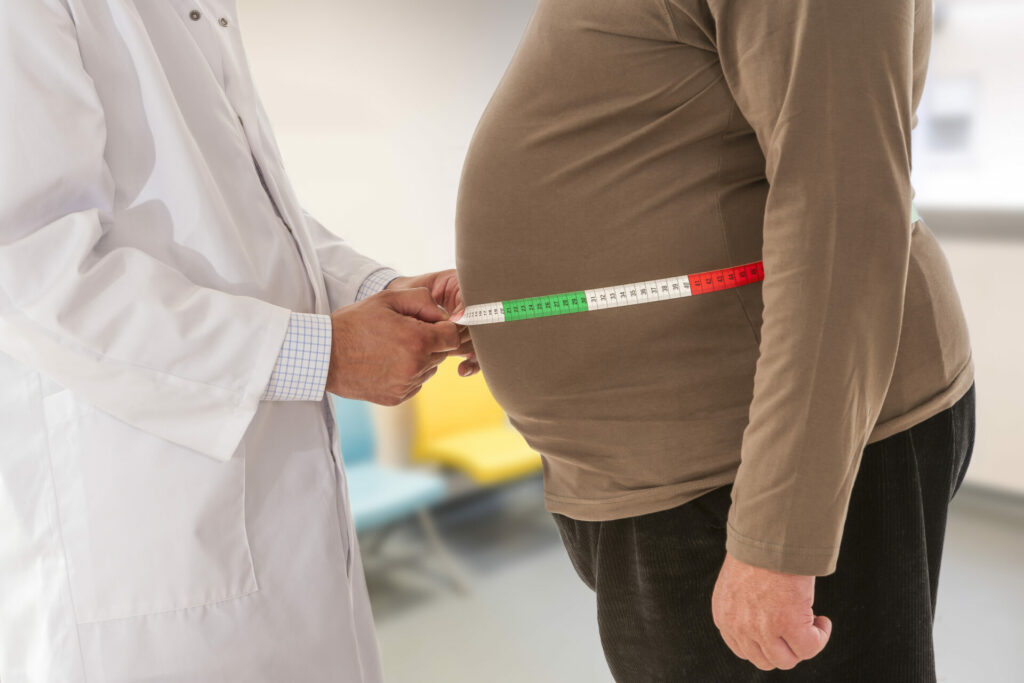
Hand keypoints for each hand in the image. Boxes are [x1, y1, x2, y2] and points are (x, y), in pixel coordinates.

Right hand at [325, 287, 460, 404]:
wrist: (324, 355)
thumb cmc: (354, 323)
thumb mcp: (387, 298)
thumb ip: (422, 299)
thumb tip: (443, 313)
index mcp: (417, 340)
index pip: (453, 336)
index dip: (445, 327)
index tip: (430, 324)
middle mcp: (415, 366)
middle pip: (443, 353)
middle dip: (431, 342)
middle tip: (405, 333)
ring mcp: (406, 385)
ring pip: (430, 369)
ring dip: (420, 358)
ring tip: (392, 348)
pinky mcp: (397, 398)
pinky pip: (416, 383)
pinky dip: (408, 373)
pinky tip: (387, 363)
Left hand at [711, 551, 831, 670]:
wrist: (768, 534)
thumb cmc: (757, 550)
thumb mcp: (737, 584)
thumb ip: (744, 607)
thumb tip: (766, 619)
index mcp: (724, 616)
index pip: (744, 650)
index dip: (766, 643)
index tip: (780, 630)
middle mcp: (739, 627)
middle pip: (765, 661)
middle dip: (784, 647)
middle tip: (796, 628)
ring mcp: (763, 629)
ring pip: (787, 660)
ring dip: (802, 645)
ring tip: (811, 623)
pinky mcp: (789, 624)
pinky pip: (810, 648)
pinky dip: (820, 637)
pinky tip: (822, 621)